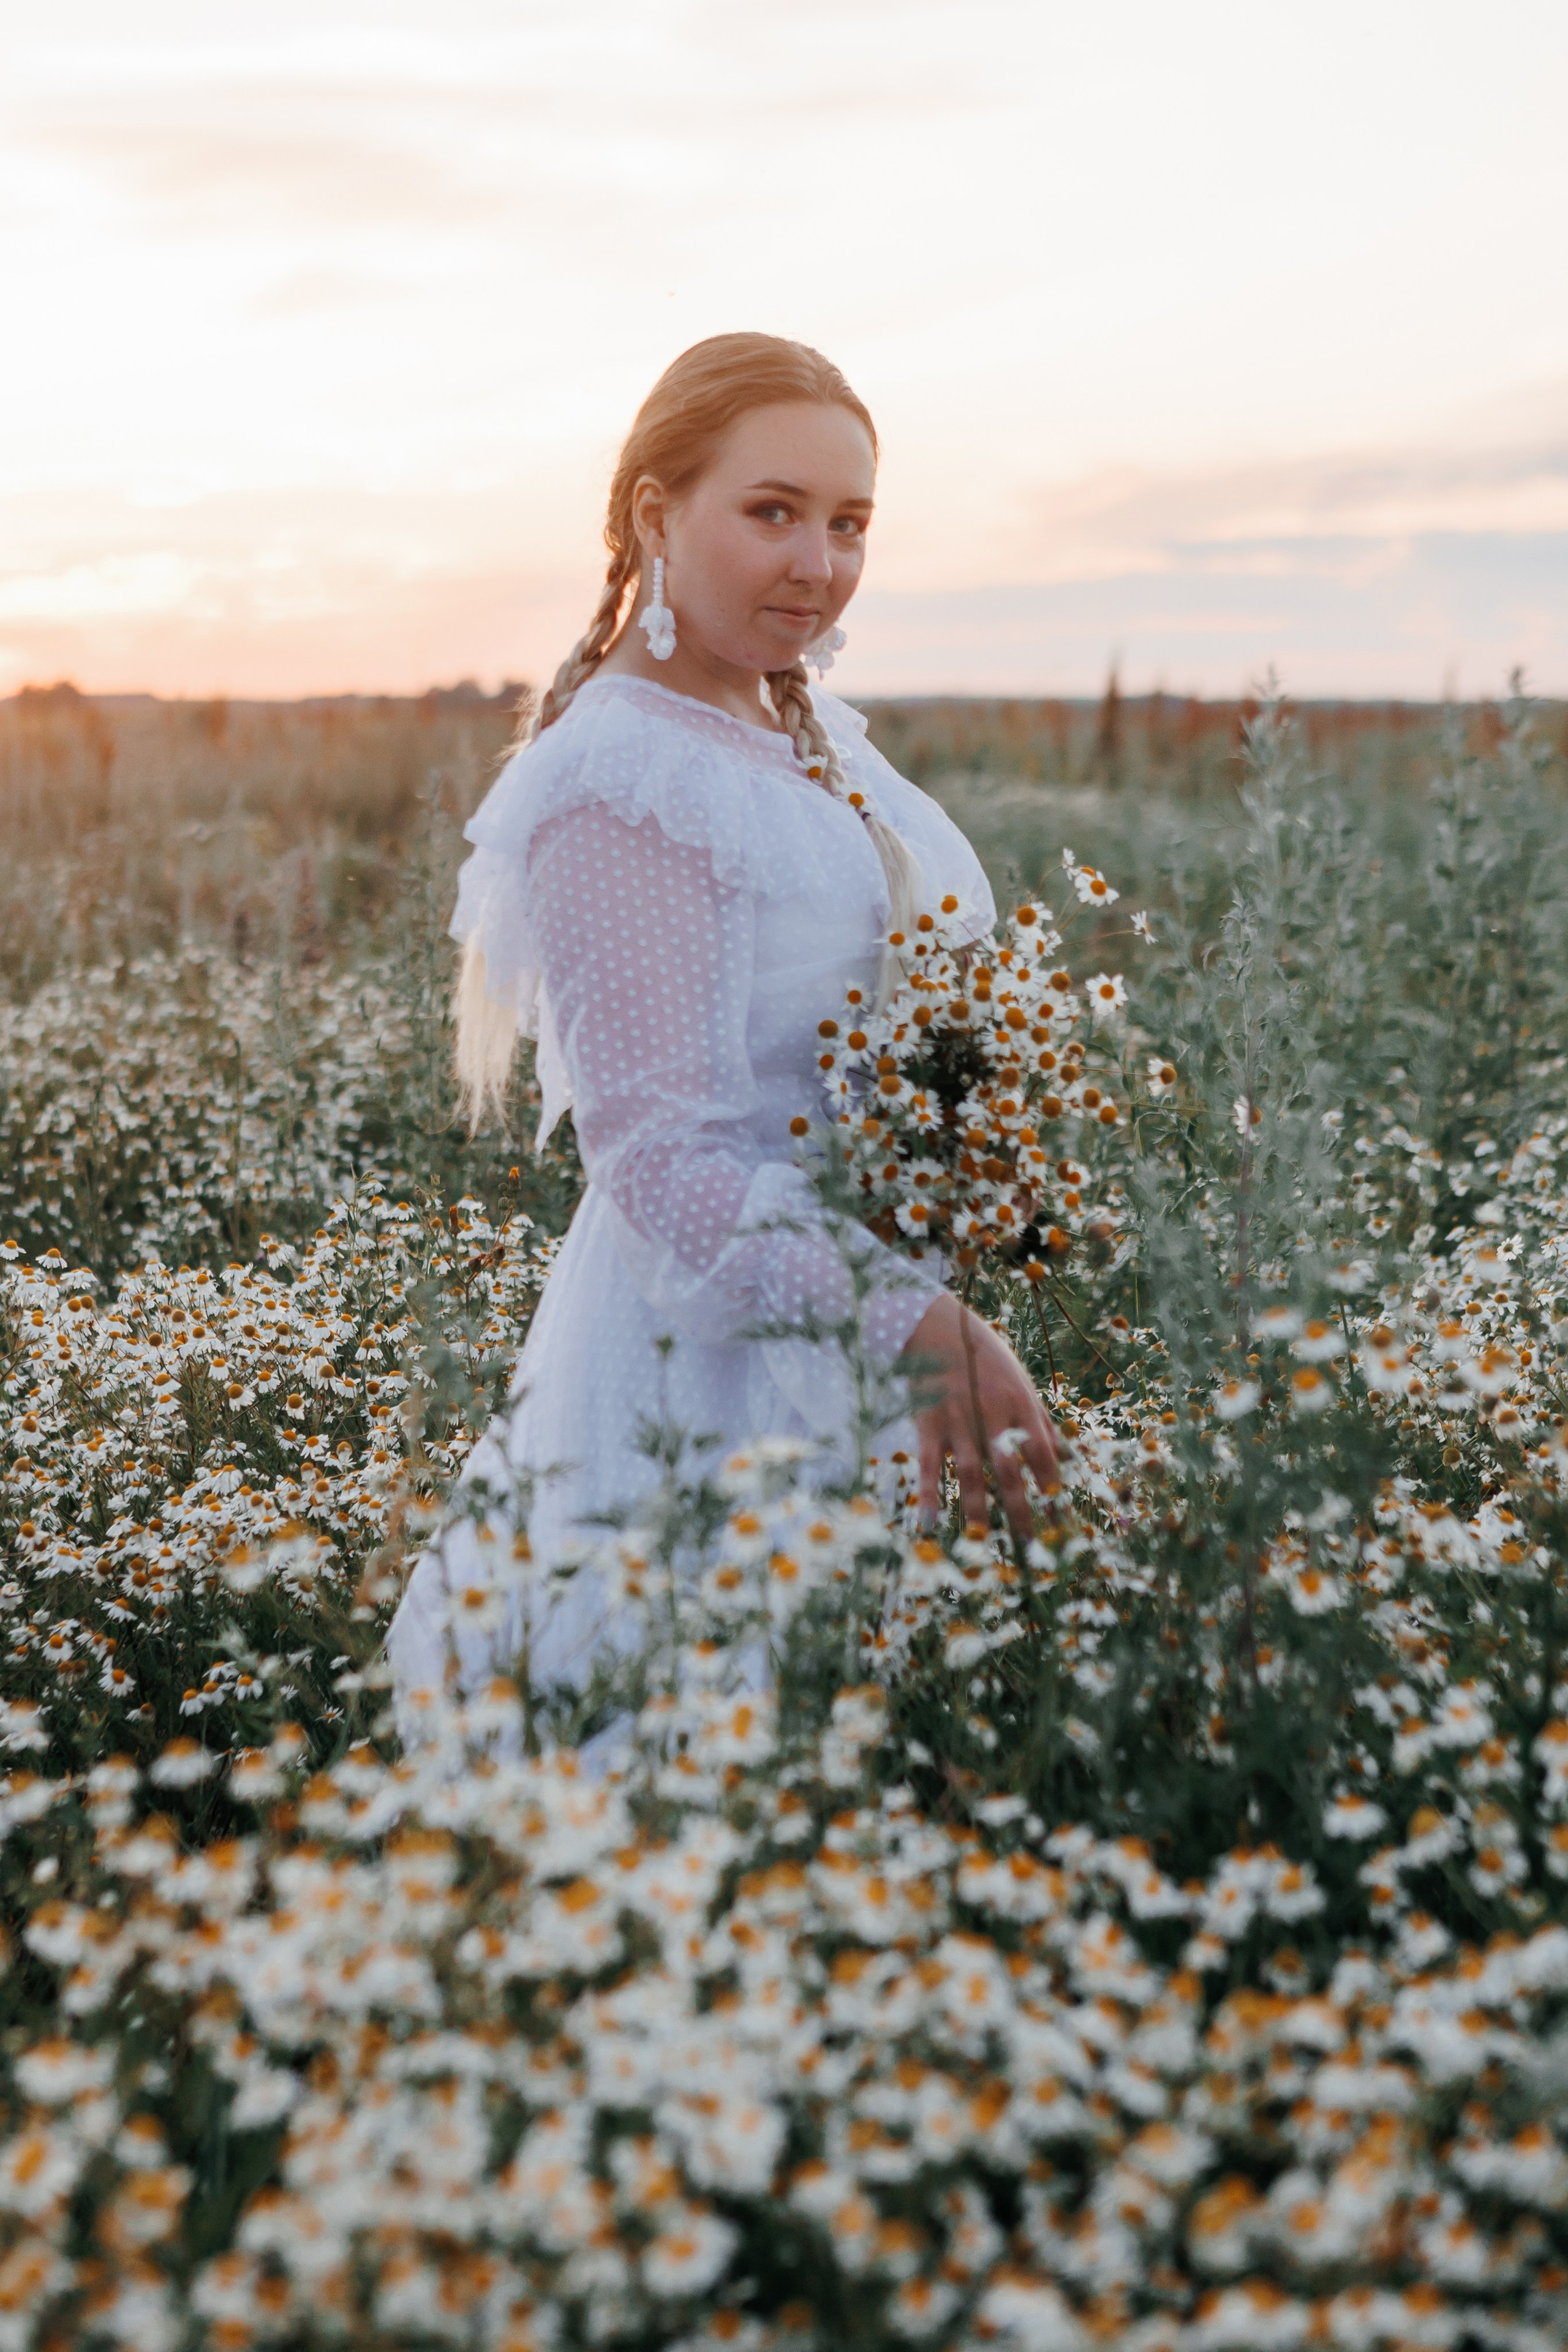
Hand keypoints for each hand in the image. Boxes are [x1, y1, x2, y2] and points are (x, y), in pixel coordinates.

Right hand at [903, 1292, 1057, 1536]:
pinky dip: (929, 1493)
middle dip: (1021, 1512)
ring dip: (978, 1511)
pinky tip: (929, 1522)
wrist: (935, 1325)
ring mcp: (957, 1420)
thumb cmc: (984, 1354)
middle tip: (1031, 1549)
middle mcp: (992, 1416)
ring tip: (984, 1543)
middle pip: (1009, 1472)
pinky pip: (927, 1464)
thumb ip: (1041, 1421)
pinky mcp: (927, 1423)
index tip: (1062, 1524)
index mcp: (1020, 1405)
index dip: (1053, 1492)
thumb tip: (1067, 1457)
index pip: (1043, 1456)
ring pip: (970, 1474)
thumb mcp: (1021, 1381)